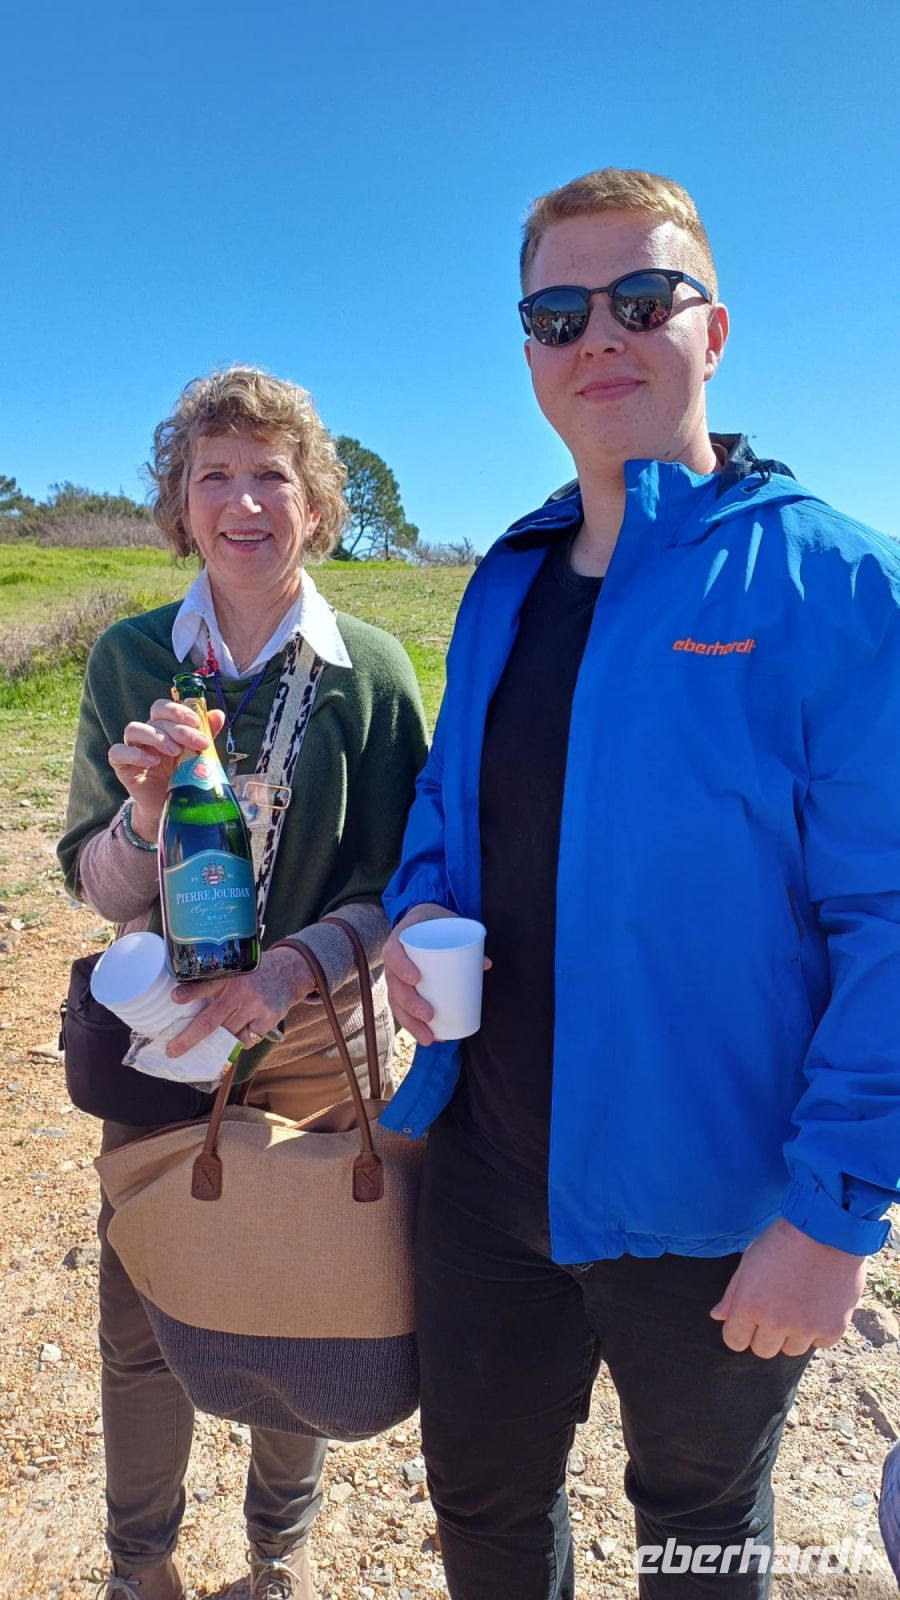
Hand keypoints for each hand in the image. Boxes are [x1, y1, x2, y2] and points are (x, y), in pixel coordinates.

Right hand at [107, 700, 225, 839]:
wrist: (171, 807)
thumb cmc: (183, 778)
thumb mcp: (197, 755)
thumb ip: (205, 734)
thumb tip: (218, 714)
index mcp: (162, 727)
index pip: (162, 708)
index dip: (178, 710)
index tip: (197, 722)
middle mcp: (146, 734)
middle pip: (154, 719)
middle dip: (178, 728)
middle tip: (198, 743)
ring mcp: (131, 748)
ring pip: (133, 729)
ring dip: (157, 737)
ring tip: (176, 752)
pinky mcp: (121, 766)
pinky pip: (118, 752)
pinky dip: (135, 754)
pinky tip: (153, 762)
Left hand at [164, 947, 315, 1057]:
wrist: (289, 973)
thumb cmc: (254, 974)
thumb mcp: (235, 969)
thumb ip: (215, 983)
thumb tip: (183, 1002)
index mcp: (229, 976)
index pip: (206, 985)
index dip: (189, 993)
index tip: (174, 999)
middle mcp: (241, 992)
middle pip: (210, 1022)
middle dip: (188, 1039)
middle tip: (173, 1051)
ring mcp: (255, 1007)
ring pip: (228, 1034)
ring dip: (219, 1039)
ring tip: (214, 1040)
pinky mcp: (268, 1020)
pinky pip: (247, 1040)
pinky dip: (241, 1039)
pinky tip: (243, 1029)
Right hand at [383, 904, 490, 1046]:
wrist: (422, 921)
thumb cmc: (435, 923)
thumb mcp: (448, 923)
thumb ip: (465, 939)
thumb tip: (485, 964)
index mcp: (398, 940)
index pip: (393, 954)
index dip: (401, 967)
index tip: (416, 978)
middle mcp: (392, 962)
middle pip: (395, 986)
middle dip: (410, 1004)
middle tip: (429, 1015)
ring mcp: (395, 978)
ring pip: (396, 1004)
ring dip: (411, 1023)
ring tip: (428, 1037)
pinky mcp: (403, 990)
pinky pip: (402, 1011)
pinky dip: (414, 1026)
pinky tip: (428, 1039)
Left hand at [710, 1217, 866, 1357]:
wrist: (826, 1231)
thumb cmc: (782, 1241)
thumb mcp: (749, 1261)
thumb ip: (733, 1293)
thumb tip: (718, 1316)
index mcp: (749, 1305)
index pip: (735, 1341)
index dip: (740, 1330)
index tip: (750, 1319)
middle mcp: (775, 1322)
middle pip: (763, 1350)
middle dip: (766, 1334)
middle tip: (777, 1310)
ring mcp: (805, 1328)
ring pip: (791, 1350)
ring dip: (793, 1334)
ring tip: (800, 1305)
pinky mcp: (831, 1329)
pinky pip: (819, 1343)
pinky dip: (819, 1330)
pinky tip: (819, 1305)